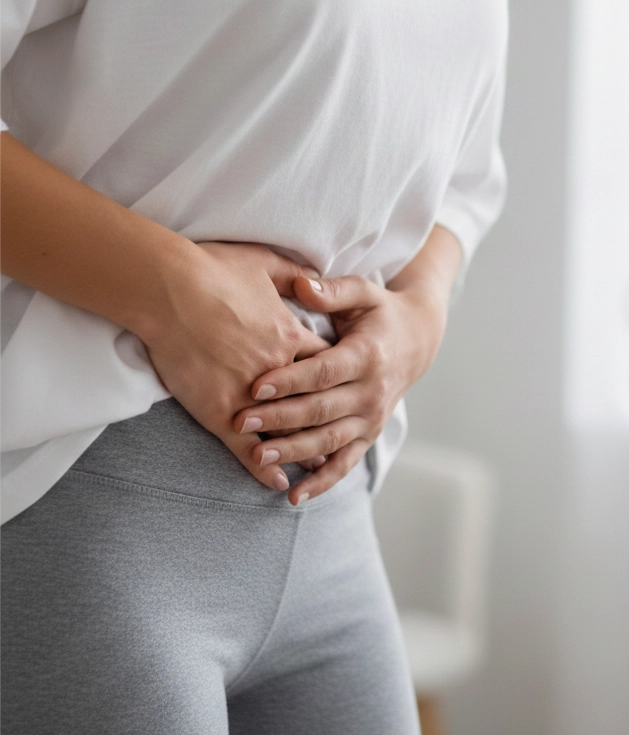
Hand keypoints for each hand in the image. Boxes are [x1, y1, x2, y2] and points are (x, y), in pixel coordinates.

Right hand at [140, 241, 329, 492]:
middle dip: (329, 419)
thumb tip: (315, 277)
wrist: (166, 288)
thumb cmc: (213, 269)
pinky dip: (263, 466)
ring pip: (285, 430)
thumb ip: (296, 273)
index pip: (326, 362)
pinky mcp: (218, 412)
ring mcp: (248, 395)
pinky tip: (276, 482)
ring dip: (303, 448)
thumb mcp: (265, 263)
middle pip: (314, 401)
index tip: (344, 384)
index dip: (335, 374)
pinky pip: (248, 448)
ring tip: (318, 464)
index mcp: (291, 335)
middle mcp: (278, 370)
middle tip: (345, 434)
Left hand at [234, 273, 449, 504]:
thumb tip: (302, 284)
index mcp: (367, 355)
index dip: (290, 380)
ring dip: (295, 452)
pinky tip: (293, 497)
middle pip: (322, 410)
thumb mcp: (362, 292)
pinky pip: (345, 463)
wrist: (418, 339)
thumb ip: (332, 290)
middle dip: (280, 419)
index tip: (255, 386)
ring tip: (258, 458)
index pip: (324, 372)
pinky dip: (322, 482)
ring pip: (330, 441)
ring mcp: (372, 418)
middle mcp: (373, 391)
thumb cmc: (379, 312)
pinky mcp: (369, 435)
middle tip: (241, 422)